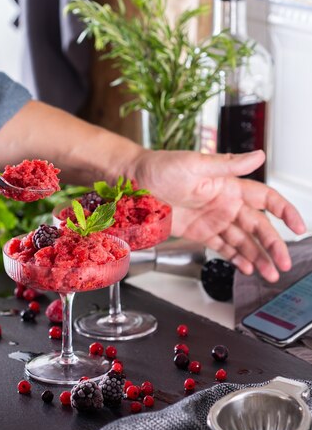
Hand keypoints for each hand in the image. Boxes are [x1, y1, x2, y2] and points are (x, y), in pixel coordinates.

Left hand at [132, 149, 306, 281]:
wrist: (134, 183)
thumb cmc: (161, 167)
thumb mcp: (196, 164)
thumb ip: (228, 165)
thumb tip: (259, 156)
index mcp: (229, 185)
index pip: (265, 198)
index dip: (284, 211)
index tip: (298, 227)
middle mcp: (225, 203)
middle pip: (257, 226)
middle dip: (273, 244)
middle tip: (283, 262)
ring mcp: (213, 219)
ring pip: (243, 241)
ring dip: (257, 257)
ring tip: (270, 273)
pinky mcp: (199, 233)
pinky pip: (222, 247)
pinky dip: (236, 258)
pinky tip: (247, 269)